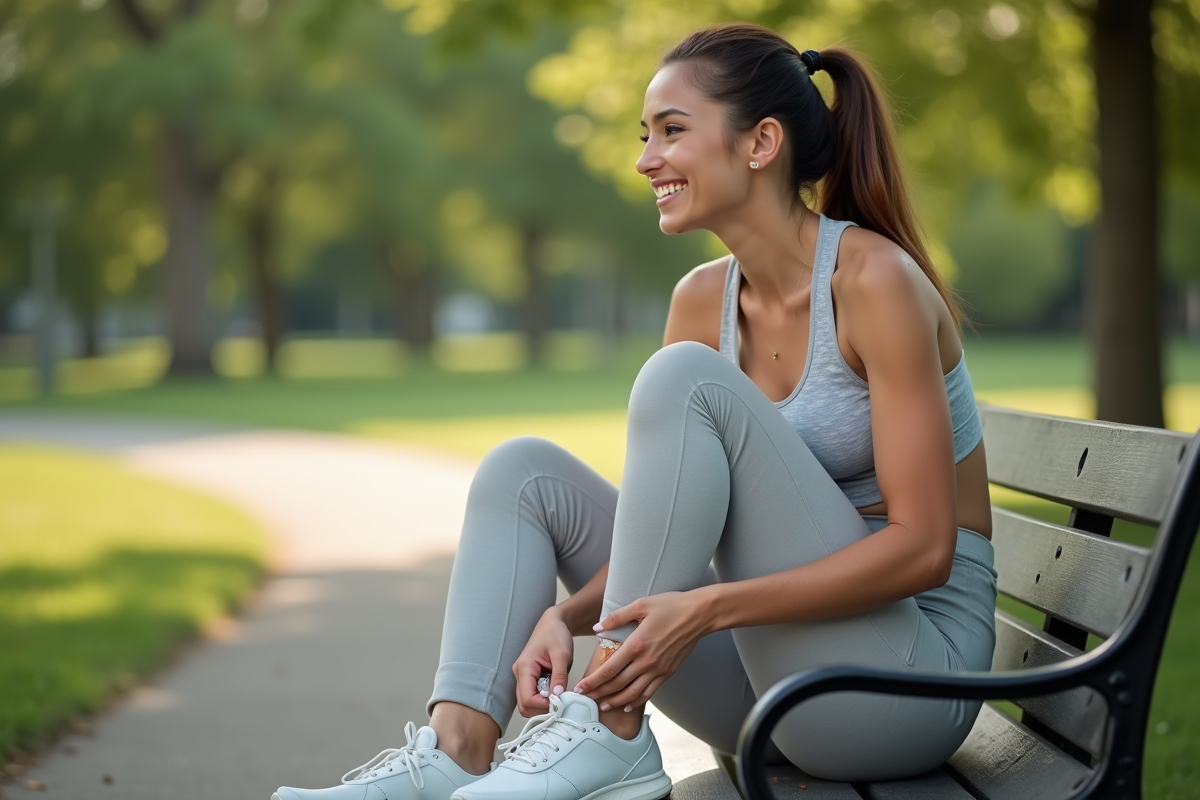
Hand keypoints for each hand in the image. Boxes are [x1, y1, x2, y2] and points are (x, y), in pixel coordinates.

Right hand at [513, 607, 574, 716]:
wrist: (553, 623)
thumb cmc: (555, 634)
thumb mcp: (562, 654)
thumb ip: (559, 676)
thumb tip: (558, 696)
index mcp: (524, 667)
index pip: (527, 698)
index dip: (543, 706)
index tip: (560, 703)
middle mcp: (519, 674)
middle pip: (524, 705)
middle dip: (542, 709)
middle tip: (560, 703)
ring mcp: (523, 677)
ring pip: (527, 703)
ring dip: (543, 705)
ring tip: (559, 696)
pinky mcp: (529, 679)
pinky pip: (533, 696)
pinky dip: (544, 700)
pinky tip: (556, 692)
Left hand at [574, 590, 709, 711]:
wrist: (699, 614)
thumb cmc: (671, 606)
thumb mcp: (641, 605)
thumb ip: (617, 617)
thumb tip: (597, 627)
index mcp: (637, 645)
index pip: (609, 670)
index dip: (592, 682)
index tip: (580, 688)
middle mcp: (647, 661)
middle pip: (618, 684)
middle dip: (599, 694)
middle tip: (584, 699)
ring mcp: (659, 669)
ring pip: (633, 693)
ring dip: (616, 701)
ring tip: (602, 705)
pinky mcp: (668, 672)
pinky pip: (650, 692)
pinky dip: (637, 701)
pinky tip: (627, 704)